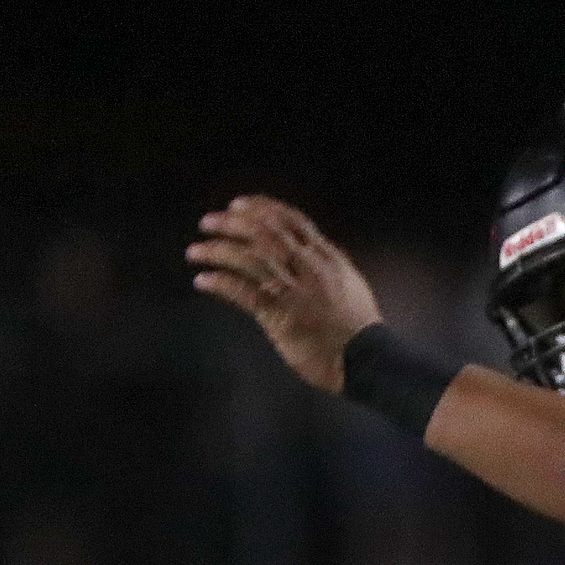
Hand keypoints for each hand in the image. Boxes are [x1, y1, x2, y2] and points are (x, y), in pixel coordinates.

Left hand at [187, 196, 382, 392]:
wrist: (369, 360)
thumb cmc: (359, 326)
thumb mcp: (350, 283)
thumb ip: (328, 263)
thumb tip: (314, 246)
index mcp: (326, 257)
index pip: (289, 220)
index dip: (259, 208)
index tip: (236, 204)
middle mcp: (309, 269)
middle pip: (263, 233)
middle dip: (231, 224)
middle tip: (207, 222)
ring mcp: (294, 293)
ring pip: (248, 260)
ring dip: (216, 252)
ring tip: (195, 252)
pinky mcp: (281, 318)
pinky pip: (243, 294)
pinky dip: (219, 284)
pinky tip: (202, 281)